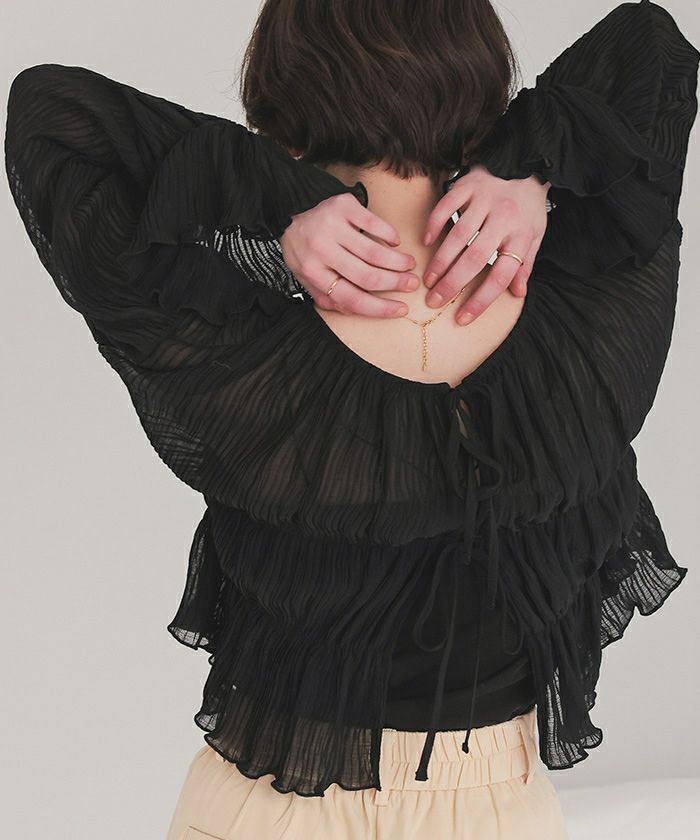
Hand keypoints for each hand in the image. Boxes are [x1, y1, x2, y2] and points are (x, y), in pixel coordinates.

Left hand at [280, 192, 419, 317]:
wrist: (289, 211)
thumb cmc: (304, 249)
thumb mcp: (307, 277)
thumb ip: (328, 297)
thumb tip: (356, 310)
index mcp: (313, 273)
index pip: (352, 298)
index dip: (380, 308)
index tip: (400, 309)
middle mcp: (321, 250)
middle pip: (367, 276)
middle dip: (395, 283)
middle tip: (412, 284)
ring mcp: (332, 226)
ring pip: (374, 252)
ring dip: (398, 262)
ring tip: (409, 265)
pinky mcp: (342, 206)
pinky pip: (374, 223)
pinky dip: (389, 235)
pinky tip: (395, 243)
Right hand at [422, 164, 550, 324]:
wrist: (526, 161)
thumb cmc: (527, 206)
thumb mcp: (535, 235)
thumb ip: (525, 264)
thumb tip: (518, 293)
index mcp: (522, 236)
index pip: (501, 276)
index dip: (481, 300)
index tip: (463, 318)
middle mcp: (504, 219)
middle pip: (475, 259)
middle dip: (452, 284)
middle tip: (434, 301)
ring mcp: (485, 200)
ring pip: (458, 236)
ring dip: (440, 261)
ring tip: (428, 280)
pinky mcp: (469, 185)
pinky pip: (447, 207)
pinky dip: (435, 225)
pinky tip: (427, 242)